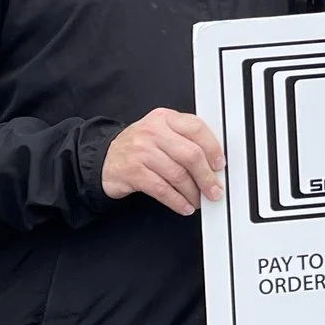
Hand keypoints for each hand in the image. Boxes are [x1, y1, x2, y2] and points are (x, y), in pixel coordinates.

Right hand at [101, 108, 225, 214]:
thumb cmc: (138, 147)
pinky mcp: (132, 172)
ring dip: (193, 192)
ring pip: (178, 174)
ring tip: (198, 200)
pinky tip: (184, 206)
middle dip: (206, 176)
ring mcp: (141, 151)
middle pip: (190, 154)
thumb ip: (184, 139)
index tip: (220, 165)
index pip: (196, 128)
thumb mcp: (160, 132)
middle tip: (214, 190)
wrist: (104, 158)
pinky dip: (177, 201)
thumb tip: (213, 162)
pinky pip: (162, 189)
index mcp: (165, 118)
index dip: (213, 148)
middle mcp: (153, 132)